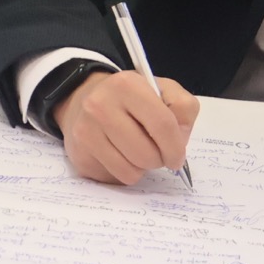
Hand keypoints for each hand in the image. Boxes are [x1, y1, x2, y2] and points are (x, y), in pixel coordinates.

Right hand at [52, 69, 199, 184]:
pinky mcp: (80, 155)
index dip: (176, 147)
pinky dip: (125, 172)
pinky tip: (121, 155)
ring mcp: (86, 131)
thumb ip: (183, 108)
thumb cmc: (133, 97)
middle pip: (146, 154)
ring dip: (141, 168)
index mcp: (127, 85)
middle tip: (158, 152)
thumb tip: (180, 140)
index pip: (162, 124)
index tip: (178, 157)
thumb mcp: (163, 90)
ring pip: (130, 171)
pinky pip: (114, 178)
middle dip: (159, 159)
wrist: (88, 98)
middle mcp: (100, 105)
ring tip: (138, 150)